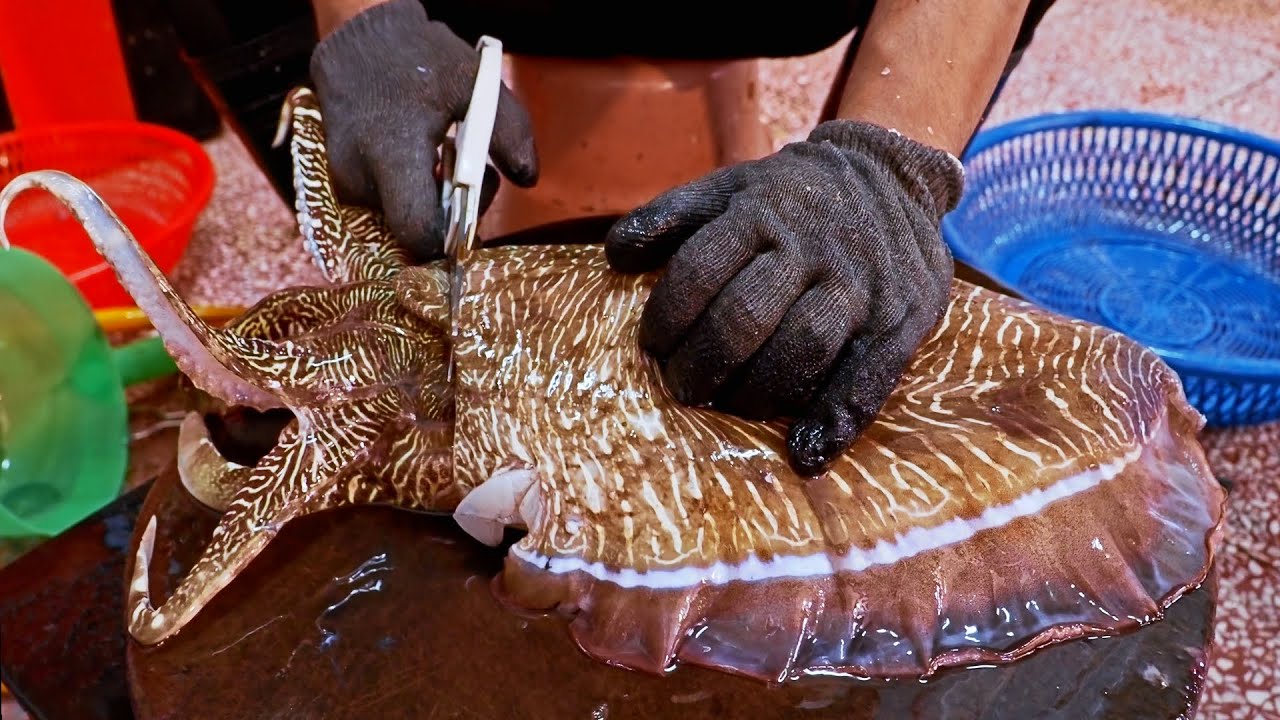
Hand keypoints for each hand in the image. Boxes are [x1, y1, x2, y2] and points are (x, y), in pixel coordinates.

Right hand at [309, 0, 537, 260]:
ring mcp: (344, 182)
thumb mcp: (475, 82)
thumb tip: (527, 179)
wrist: (357, 36)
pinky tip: (420, 156)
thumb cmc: (418, 57)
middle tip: (466, 171)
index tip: (472, 211)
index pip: (418, 232)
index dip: (451, 238)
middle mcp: (359, 178)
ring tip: (442, 154)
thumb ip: (510, 131)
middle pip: (413, 230)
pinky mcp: (339, 181)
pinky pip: (384, 204)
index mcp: (391, 154)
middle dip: (448, 214)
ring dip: (430, 199)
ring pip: (399, 218)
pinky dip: (409, 190)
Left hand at [604, 120, 962, 474]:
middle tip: (685, 390)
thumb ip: (671, 216)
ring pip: (802, 347)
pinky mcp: (900, 318)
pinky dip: (836, 419)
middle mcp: (811, 247)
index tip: (653, 346)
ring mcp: (859, 284)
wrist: (891, 175)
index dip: (667, 318)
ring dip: (758, 393)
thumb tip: (614, 258)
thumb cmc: (791, 196)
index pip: (699, 270)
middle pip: (745, 316)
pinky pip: (868, 376)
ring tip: (733, 408)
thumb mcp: (731, 187)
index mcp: (760, 213)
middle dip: (704, 364)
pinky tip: (805, 451)